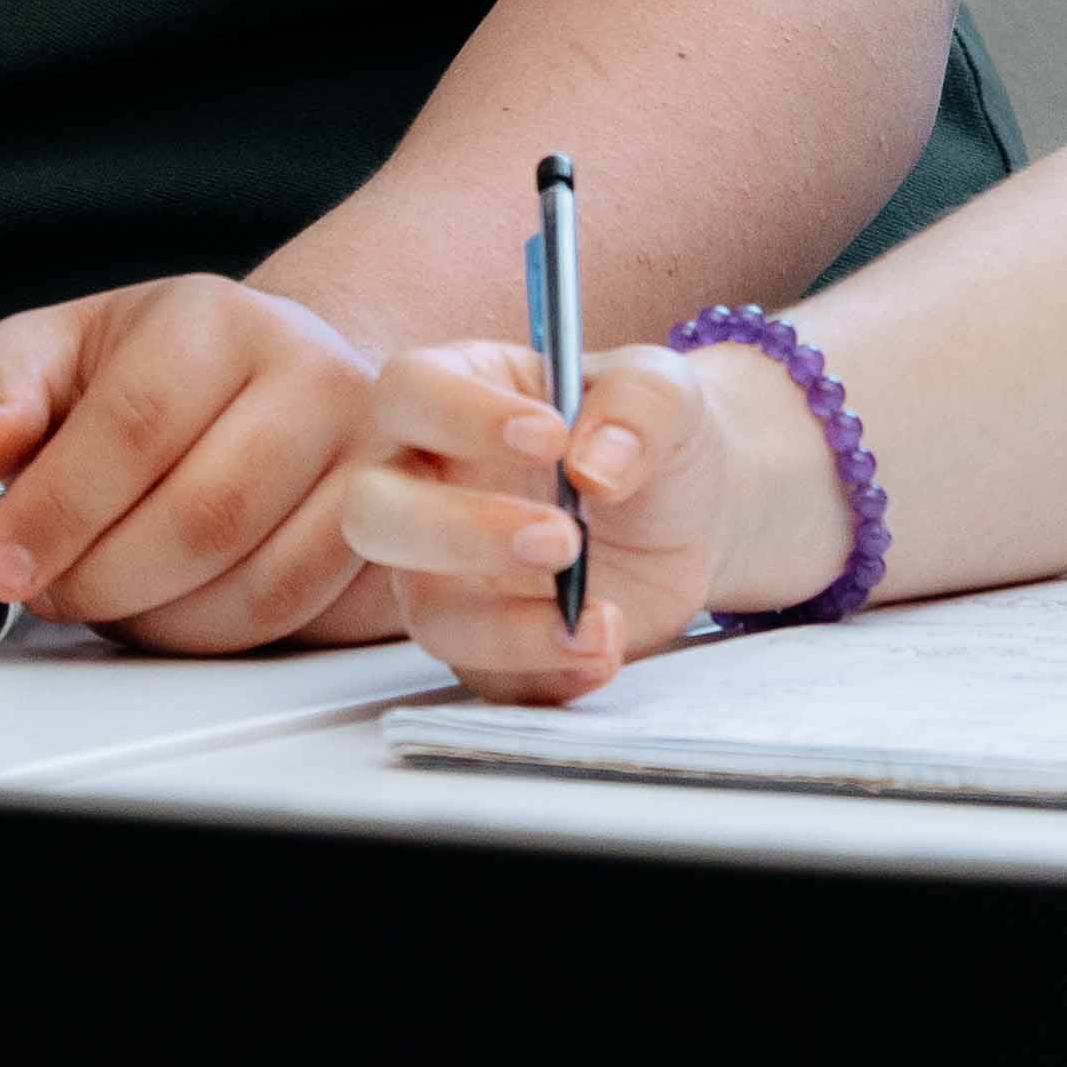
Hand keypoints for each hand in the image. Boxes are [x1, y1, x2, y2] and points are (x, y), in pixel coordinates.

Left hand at [0, 274, 383, 651]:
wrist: (278, 379)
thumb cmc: (162, 373)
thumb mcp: (57, 353)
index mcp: (217, 319)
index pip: (133, 428)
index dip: (56, 511)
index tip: (1, 565)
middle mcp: (314, 375)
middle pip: (202, 516)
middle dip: (102, 580)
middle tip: (51, 592)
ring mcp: (375, 458)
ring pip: (260, 583)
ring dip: (162, 620)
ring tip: (113, 597)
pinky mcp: (396, 530)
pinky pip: (306, 620)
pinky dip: (224, 636)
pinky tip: (180, 606)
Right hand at [337, 336, 751, 701]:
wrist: (692, 516)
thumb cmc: (653, 436)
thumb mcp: (667, 393)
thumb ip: (639, 405)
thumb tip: (595, 466)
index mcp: (456, 392)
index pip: (410, 391)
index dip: (461, 415)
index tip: (549, 436)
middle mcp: (429, 484)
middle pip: (374, 511)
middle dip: (459, 532)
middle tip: (562, 540)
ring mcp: (446, 572)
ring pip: (426, 613)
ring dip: (508, 629)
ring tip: (601, 620)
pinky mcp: (484, 643)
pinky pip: (488, 675)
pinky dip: (547, 674)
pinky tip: (604, 649)